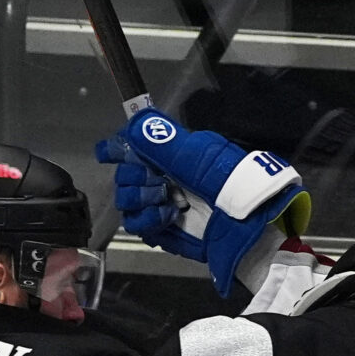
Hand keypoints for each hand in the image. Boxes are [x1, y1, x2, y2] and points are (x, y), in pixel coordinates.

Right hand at [95, 106, 309, 296]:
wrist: (248, 227)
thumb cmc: (231, 185)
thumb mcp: (198, 156)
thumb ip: (163, 141)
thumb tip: (133, 122)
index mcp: (173, 155)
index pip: (135, 148)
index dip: (118, 148)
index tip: (106, 153)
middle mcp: (164, 179)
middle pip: (124, 175)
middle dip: (134, 177)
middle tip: (155, 183)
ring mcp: (162, 207)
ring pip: (127, 201)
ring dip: (140, 199)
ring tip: (165, 202)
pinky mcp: (164, 232)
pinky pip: (138, 226)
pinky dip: (148, 220)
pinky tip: (167, 217)